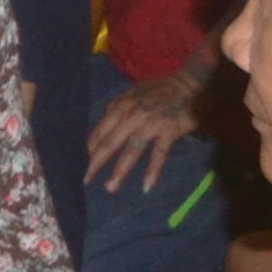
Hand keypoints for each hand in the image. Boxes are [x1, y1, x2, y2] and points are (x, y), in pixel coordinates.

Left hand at [85, 66, 208, 193]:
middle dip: (96, 163)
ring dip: (120, 171)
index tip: (82, 163)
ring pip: (131, 150)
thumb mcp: (132, 94)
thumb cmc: (159, 90)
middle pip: (110, 143)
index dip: (90, 149)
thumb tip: (105, 124)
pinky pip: (159, 154)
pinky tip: (146, 186)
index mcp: (120, 106)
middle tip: (85, 180)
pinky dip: (153, 170)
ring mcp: (150, 123)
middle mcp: (131, 115)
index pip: (100, 131)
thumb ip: (118, 109)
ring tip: (110, 187)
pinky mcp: (169, 130)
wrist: (189, 84)